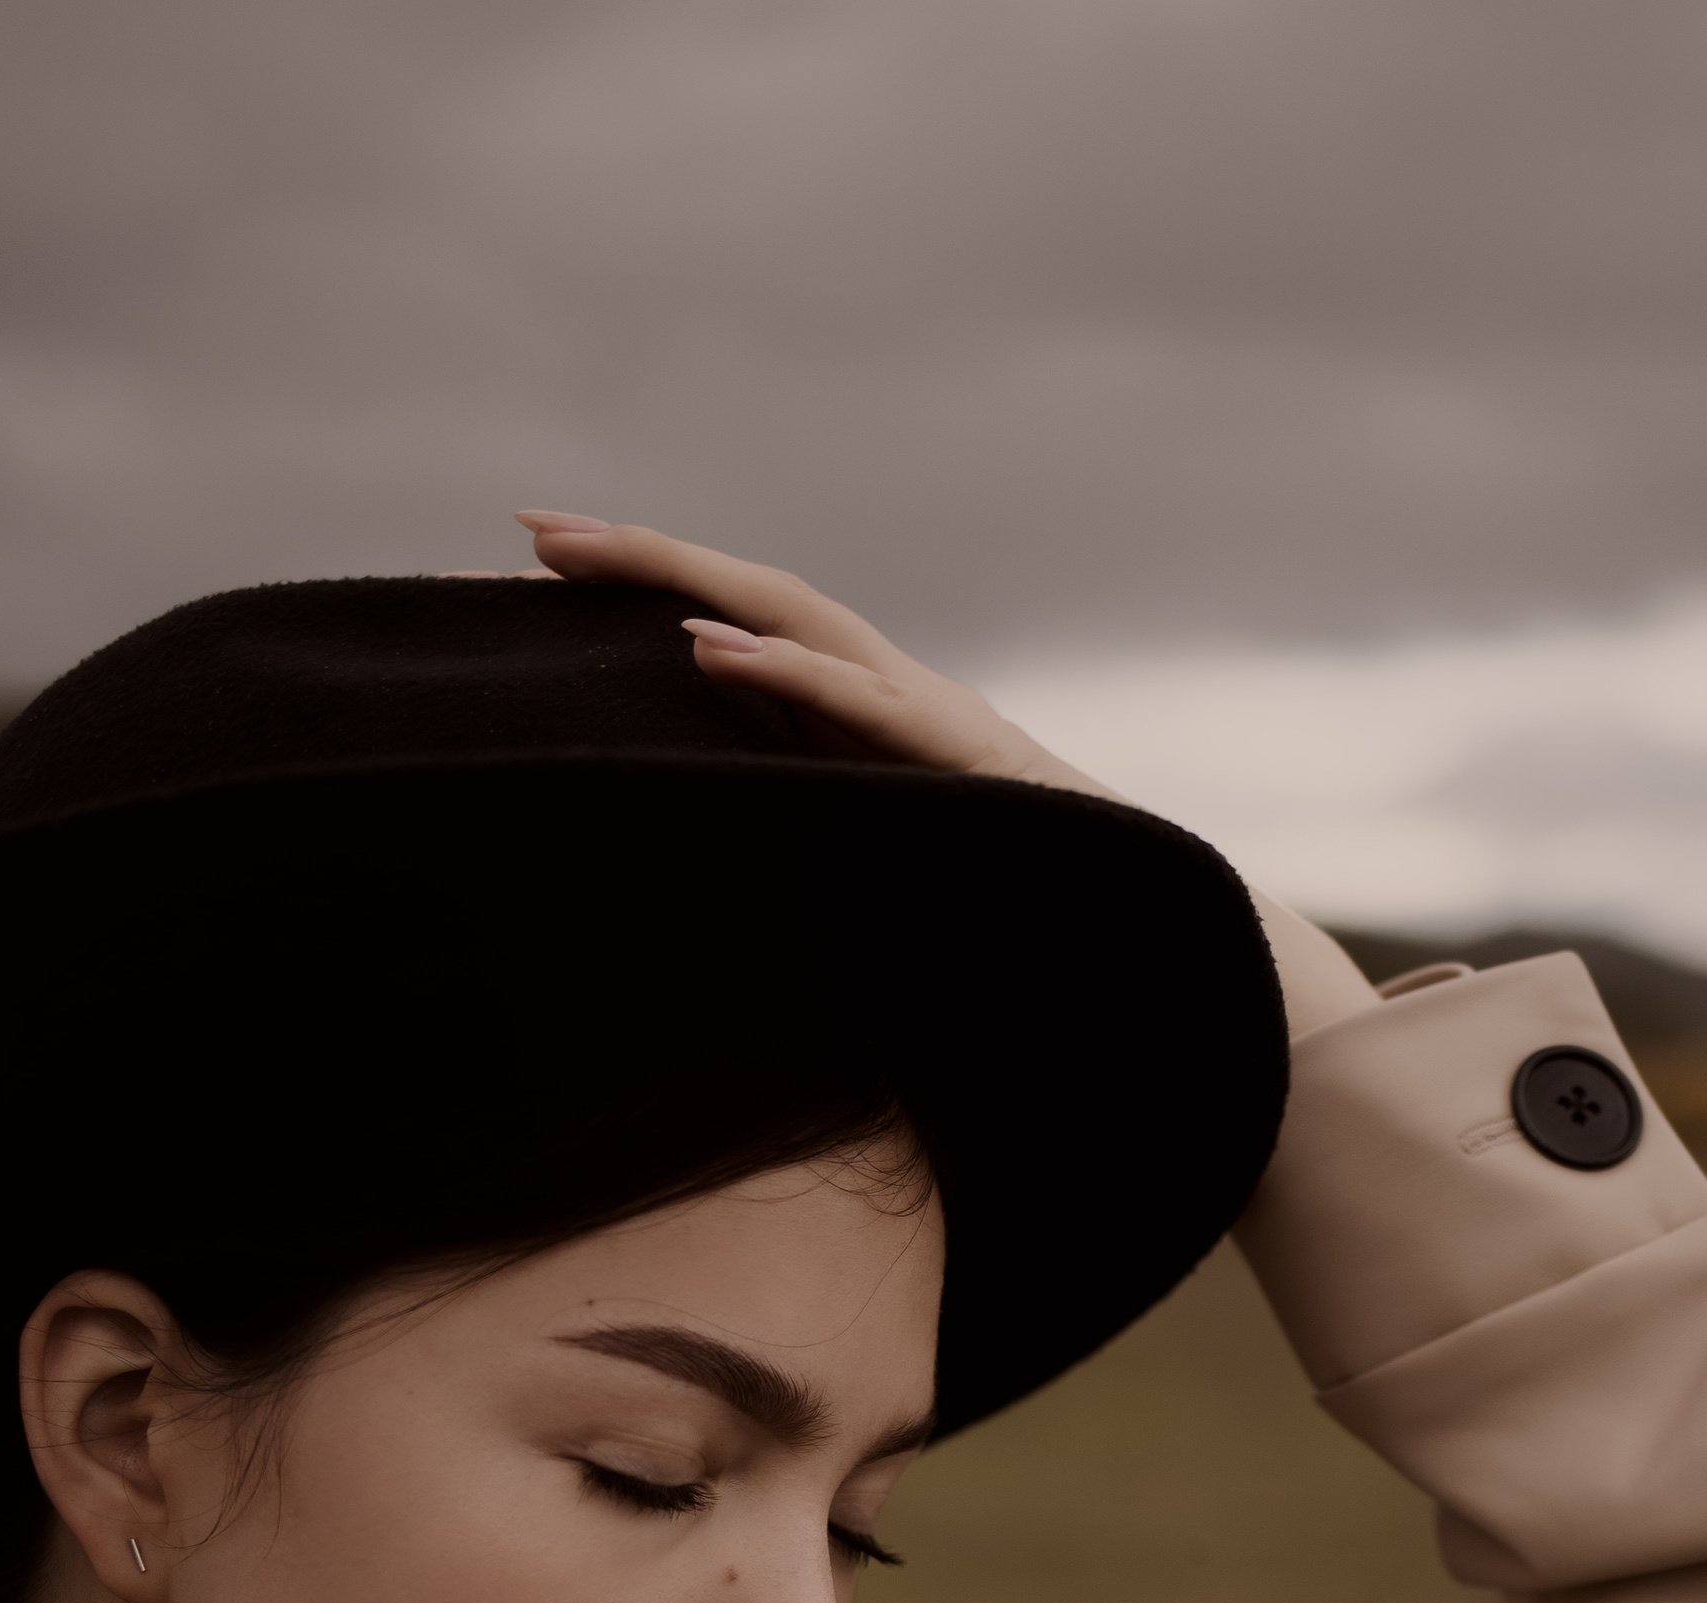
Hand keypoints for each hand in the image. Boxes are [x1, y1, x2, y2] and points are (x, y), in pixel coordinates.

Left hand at [516, 511, 1378, 1036]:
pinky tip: (702, 653)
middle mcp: (898, 706)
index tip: (550, 586)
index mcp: (874, 736)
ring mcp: (934, 725)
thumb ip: (826, 862)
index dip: (655, 605)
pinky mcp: (966, 764)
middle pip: (755, 604)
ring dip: (689, 584)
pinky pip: (862, 705)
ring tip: (587, 557)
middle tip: (534, 533)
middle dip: (644, 562)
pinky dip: (782, 674)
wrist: (1172, 964)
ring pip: (799, 622)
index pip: (749, 645)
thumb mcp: (897, 899)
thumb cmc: (1037, 950)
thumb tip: (721, 892)